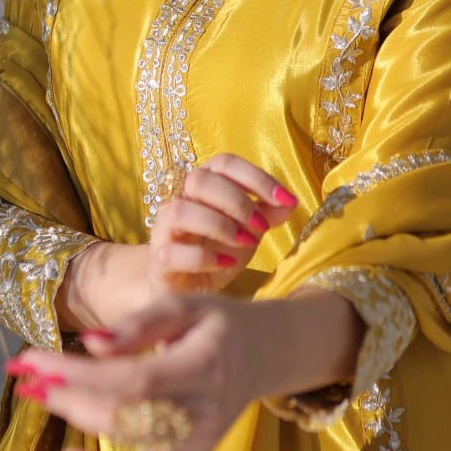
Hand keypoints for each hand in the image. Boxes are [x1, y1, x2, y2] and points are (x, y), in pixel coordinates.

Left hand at [8, 287, 364, 450]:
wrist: (264, 353)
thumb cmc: (219, 322)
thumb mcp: (186, 305)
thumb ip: (142, 324)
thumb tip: (92, 345)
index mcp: (206, 362)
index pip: (134, 378)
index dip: (80, 375)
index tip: (36, 360)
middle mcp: (205, 408)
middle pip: (123, 410)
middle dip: (66, 392)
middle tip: (24, 374)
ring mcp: (199, 439)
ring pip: (124, 436)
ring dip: (73, 417)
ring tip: (36, 393)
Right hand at [148, 153, 297, 293]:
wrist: (186, 287)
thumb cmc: (217, 249)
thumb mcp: (248, 230)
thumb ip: (267, 214)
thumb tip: (291, 202)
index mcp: (204, 184)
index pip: (225, 163)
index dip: (257, 178)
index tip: (287, 200)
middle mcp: (180, 199)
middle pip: (199, 180)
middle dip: (237, 201)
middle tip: (262, 227)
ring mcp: (165, 229)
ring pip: (180, 211)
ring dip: (219, 225)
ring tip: (246, 244)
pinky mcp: (159, 260)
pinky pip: (172, 252)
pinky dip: (203, 258)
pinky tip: (227, 264)